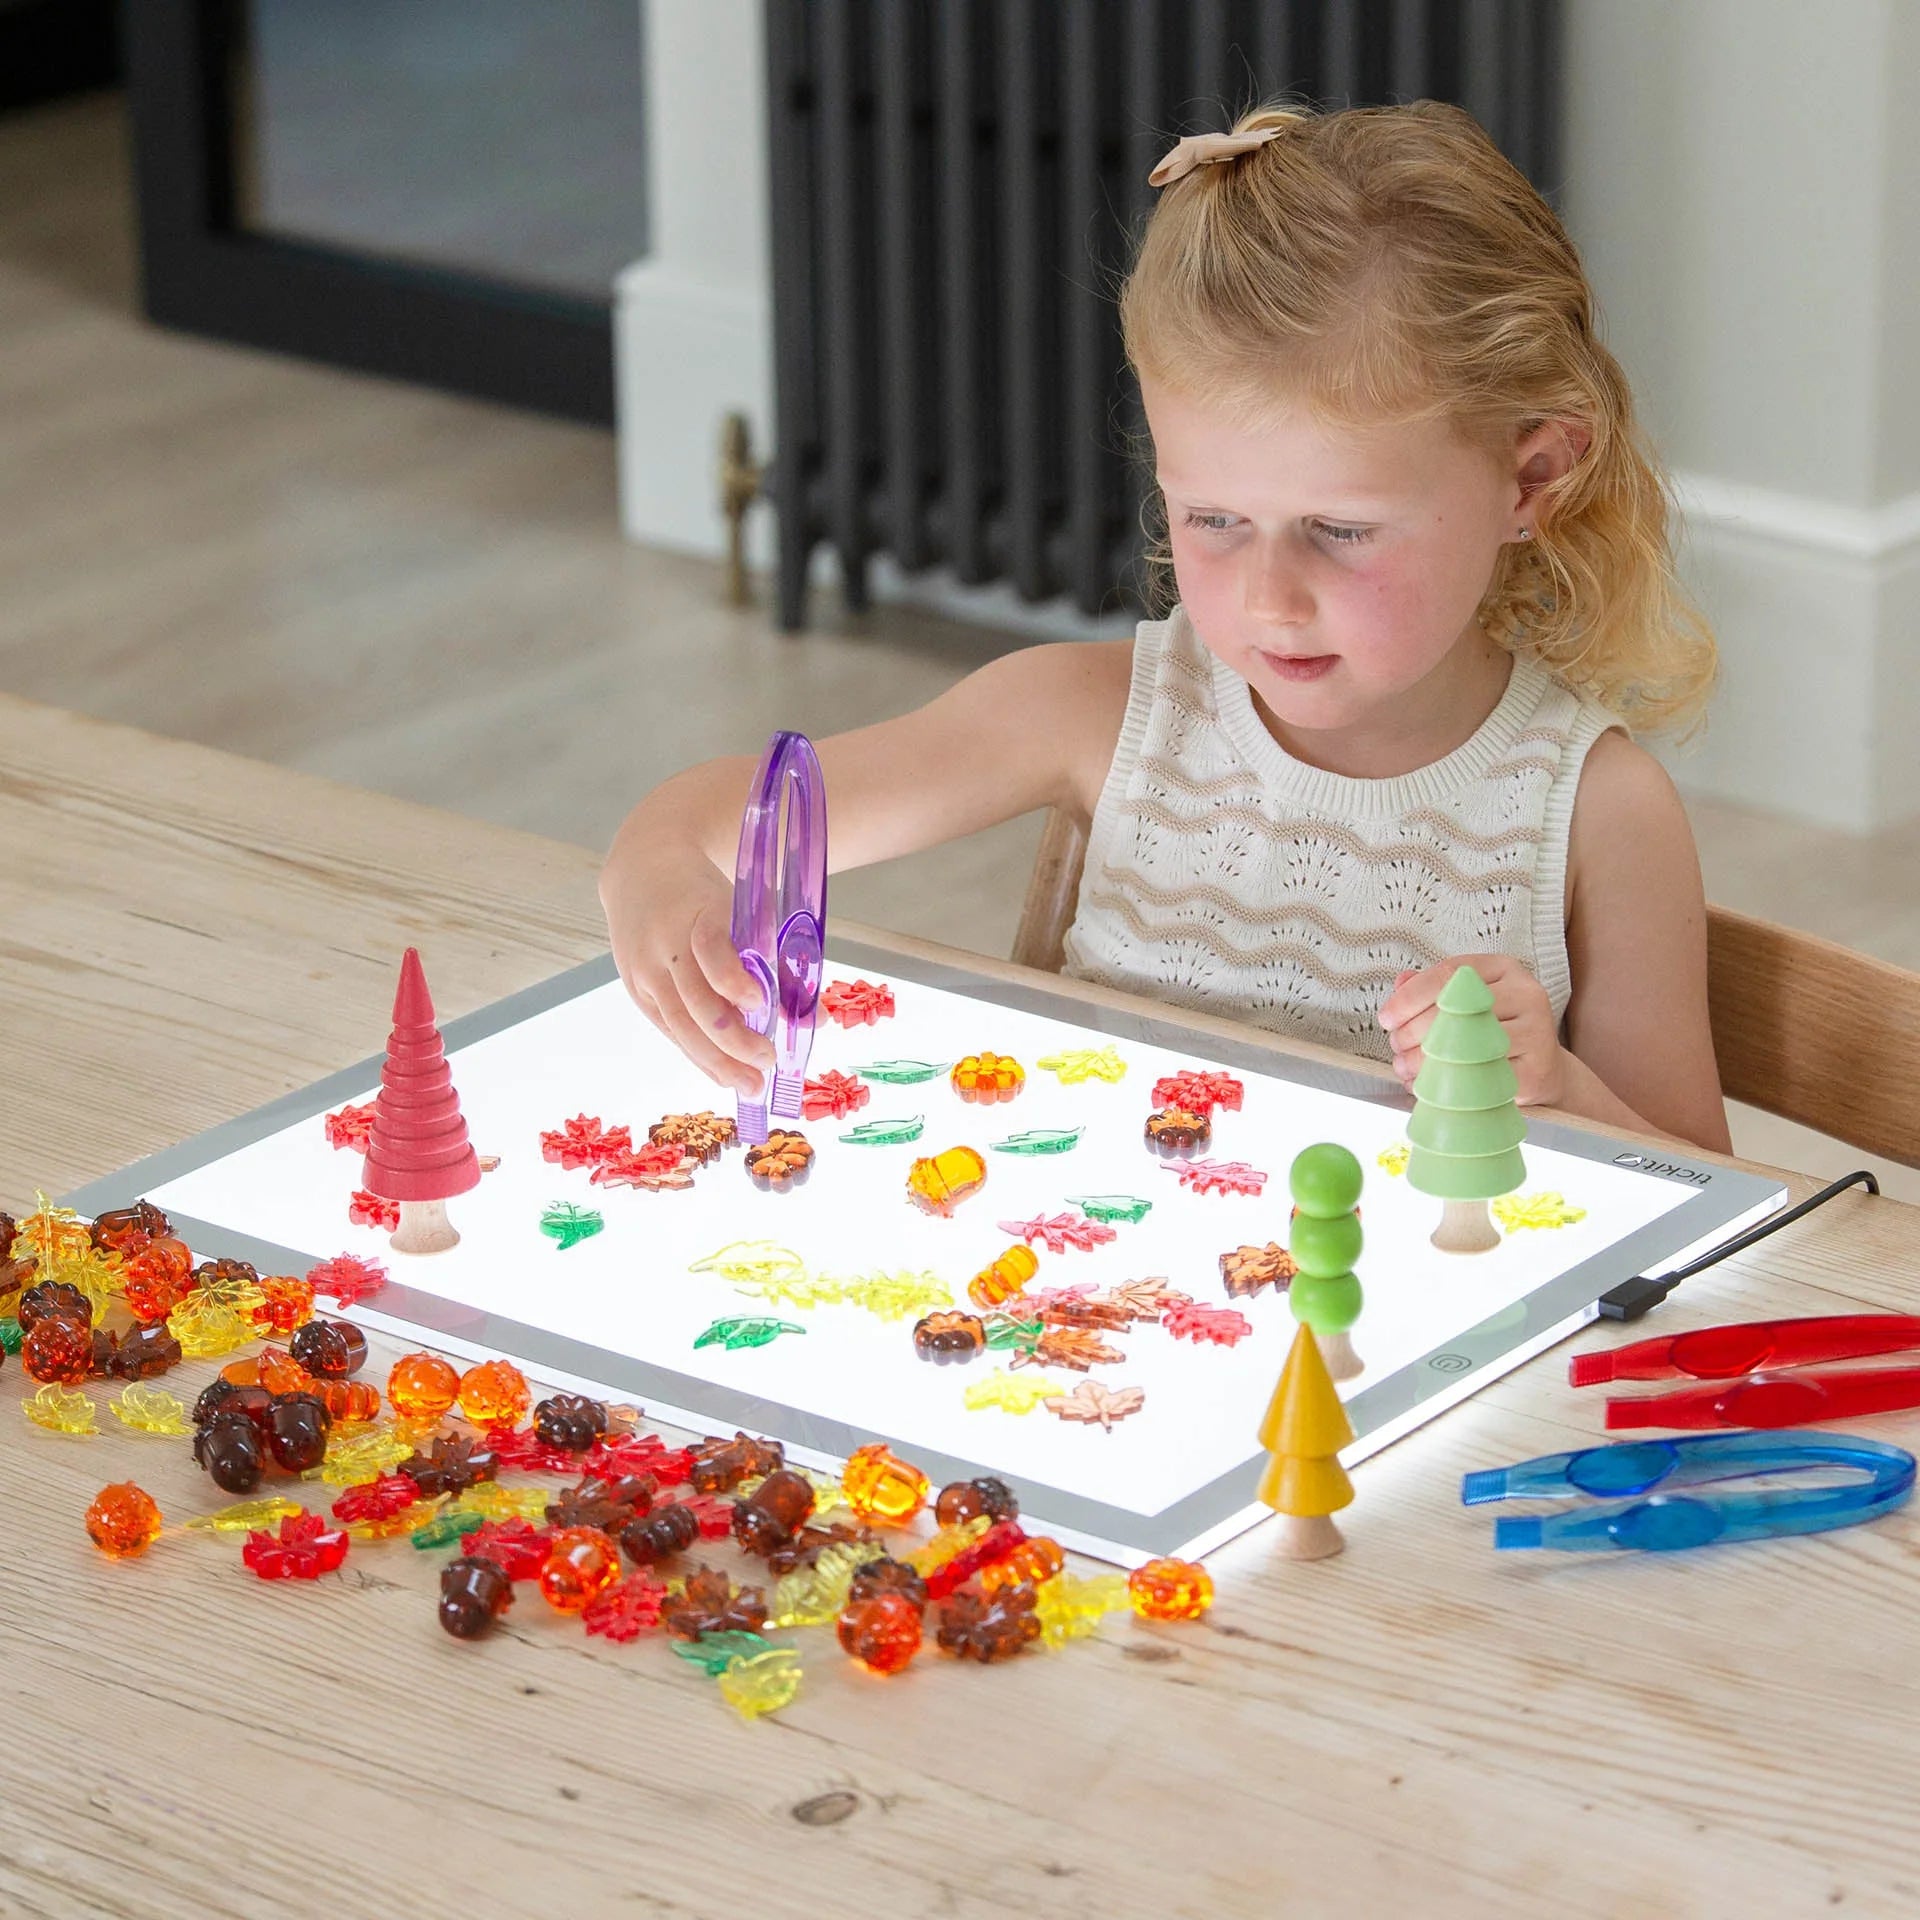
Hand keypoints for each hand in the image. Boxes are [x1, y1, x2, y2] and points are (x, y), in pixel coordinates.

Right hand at [598, 833, 773, 1097]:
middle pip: (695, 1002)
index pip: (709, 950)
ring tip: (750, 1085)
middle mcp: (666, 946)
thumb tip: (816, 1017)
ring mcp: (646, 971)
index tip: (760, 1002)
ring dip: (716, 1061)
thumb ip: (775, 959)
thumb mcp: (740, 908)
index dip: (732, 979)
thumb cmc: (704, 894)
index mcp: (698, 915)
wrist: (641, 870)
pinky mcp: (636, 990)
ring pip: (680, 1024)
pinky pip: (669, 1029)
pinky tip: (722, 1074)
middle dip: (733, 1040)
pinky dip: (697, 1054)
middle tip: (768, 1062)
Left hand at [1377, 955, 1567, 1106]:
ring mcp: (1536, 1031)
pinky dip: (1446, 1084)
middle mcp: (1525, 993)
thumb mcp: (1466, 1002)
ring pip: (1465, 1044)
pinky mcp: (1536, 1069)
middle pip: (1454, 1009)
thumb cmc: (1495, 1031)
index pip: (1449, 973)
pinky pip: (1481, 1078)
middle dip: (1412, 1031)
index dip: (1409, 997)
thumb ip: (1432, 988)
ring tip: (1405, 1067)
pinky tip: (1428, 1087)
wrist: (1542, 1069)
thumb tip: (1401, 982)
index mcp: (1504, 968)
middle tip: (1395, 1047)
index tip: (1386, 1018)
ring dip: (1423, 1060)